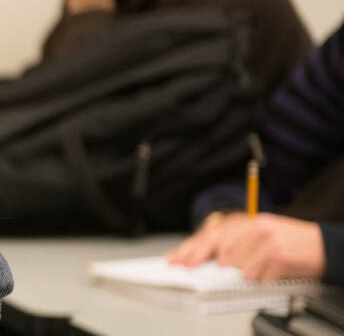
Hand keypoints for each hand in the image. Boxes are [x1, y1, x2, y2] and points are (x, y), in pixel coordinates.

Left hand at [165, 213, 325, 281]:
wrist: (326, 246)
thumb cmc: (290, 243)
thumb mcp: (261, 235)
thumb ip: (236, 243)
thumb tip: (208, 259)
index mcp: (250, 222)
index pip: (213, 234)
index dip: (191, 247)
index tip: (175, 258)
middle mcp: (257, 228)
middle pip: (218, 245)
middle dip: (198, 257)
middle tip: (186, 268)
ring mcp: (268, 241)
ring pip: (238, 266)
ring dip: (243, 273)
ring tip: (257, 268)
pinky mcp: (279, 256)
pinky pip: (258, 276)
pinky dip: (262, 279)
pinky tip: (270, 273)